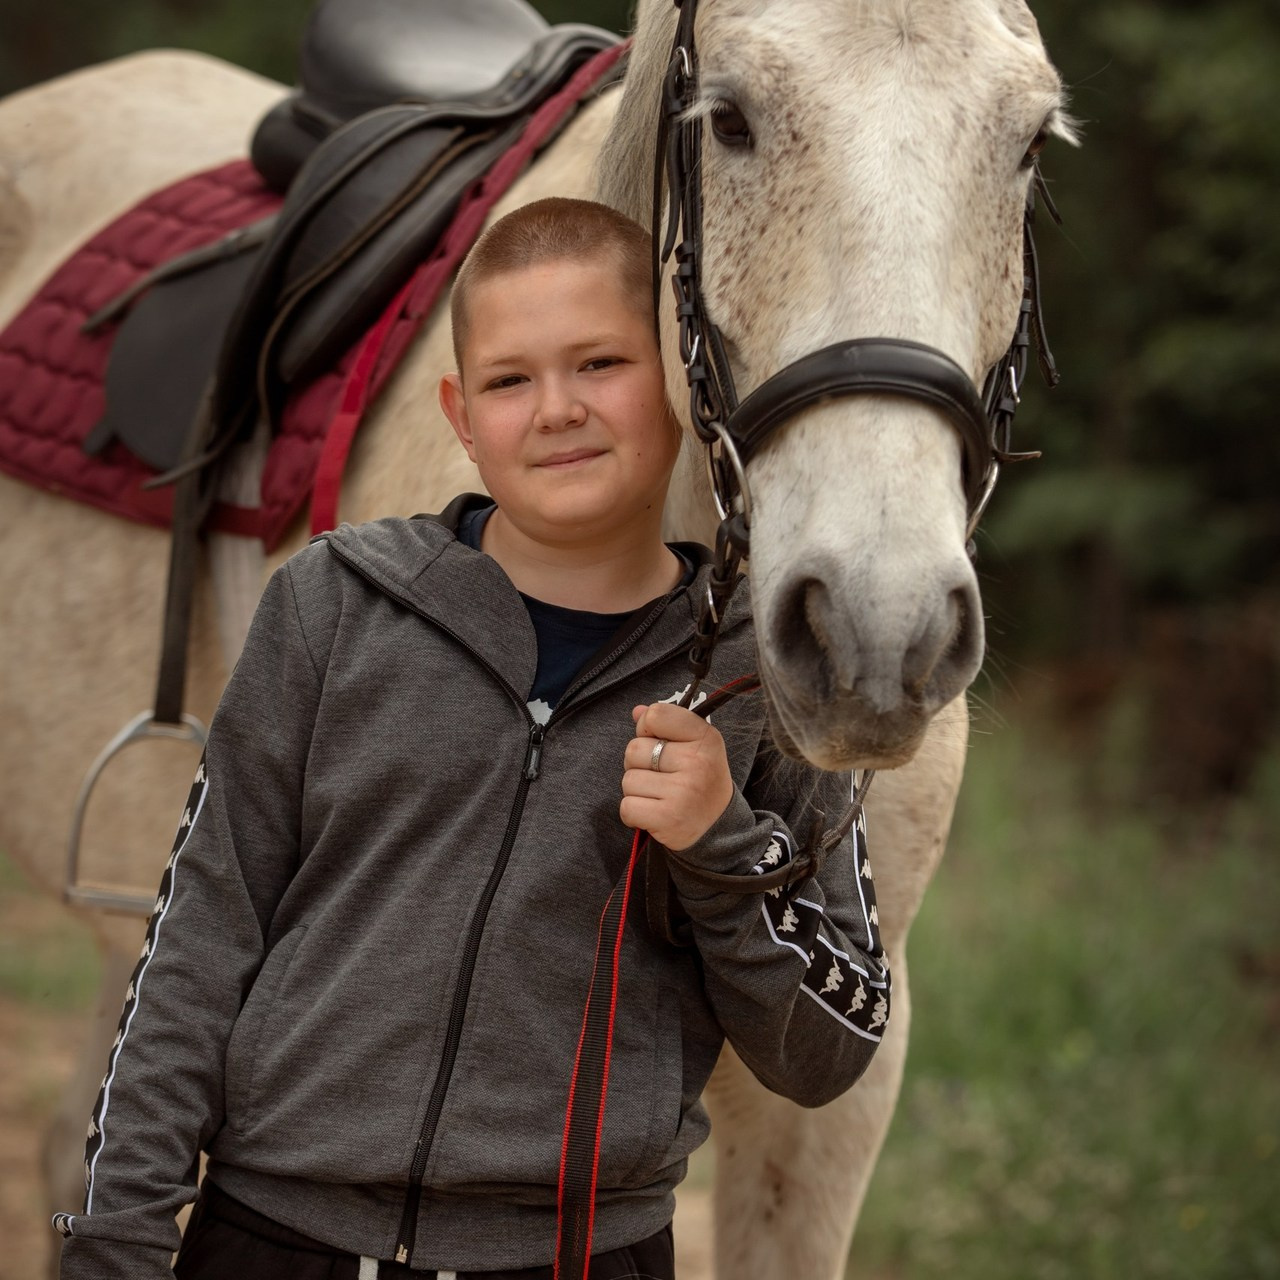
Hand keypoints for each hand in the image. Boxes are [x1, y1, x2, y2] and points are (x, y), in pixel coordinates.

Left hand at [620, 701, 734, 850]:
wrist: (718, 826)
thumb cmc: (700, 779)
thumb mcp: (695, 745)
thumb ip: (666, 724)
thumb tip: (637, 711)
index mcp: (705, 738)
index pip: (656, 714)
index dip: (647, 727)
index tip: (657, 741)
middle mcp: (697, 763)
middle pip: (634, 749)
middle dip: (639, 763)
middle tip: (660, 775)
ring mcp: (683, 792)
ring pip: (628, 780)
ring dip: (636, 790)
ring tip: (659, 795)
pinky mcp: (668, 819)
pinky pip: (627, 807)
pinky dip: (633, 812)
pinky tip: (653, 812)